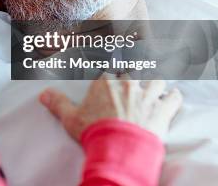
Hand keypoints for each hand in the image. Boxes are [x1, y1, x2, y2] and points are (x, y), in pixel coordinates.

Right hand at [39, 74, 181, 140]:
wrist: (119, 149)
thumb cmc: (94, 132)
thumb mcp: (70, 118)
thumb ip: (58, 103)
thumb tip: (43, 94)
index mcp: (105, 82)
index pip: (108, 69)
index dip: (110, 72)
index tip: (110, 72)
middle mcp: (128, 84)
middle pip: (133, 72)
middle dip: (133, 75)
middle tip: (132, 80)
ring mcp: (147, 95)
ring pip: (157, 79)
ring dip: (156, 82)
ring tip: (154, 85)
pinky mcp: (162, 109)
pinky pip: (174, 97)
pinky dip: (173, 98)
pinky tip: (171, 98)